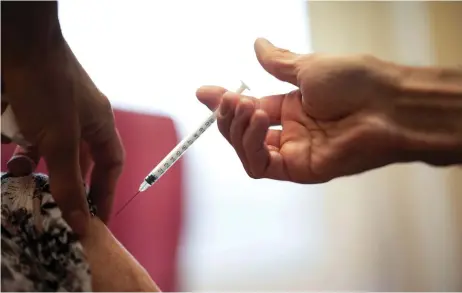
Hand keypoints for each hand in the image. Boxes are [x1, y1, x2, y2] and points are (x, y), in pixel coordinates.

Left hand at [2, 38, 123, 234]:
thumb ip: (69, 182)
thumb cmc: (47, 83)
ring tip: (20, 176)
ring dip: (36, 165)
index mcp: (100, 124)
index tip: (97, 218)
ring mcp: (56, 113)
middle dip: (66, 183)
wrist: (17, 43)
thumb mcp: (59, 140)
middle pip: (80, 162)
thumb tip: (82, 222)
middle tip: (57, 206)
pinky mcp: (32, 108)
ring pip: (51, 151)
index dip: (105, 193)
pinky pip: (30, 136)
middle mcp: (82, 119)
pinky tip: (9, 150)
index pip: (111, 166)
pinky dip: (20, 147)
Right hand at [196, 38, 405, 182]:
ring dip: (236, 129)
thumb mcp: (309, 67)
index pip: (248, 109)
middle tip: (230, 98)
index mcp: (292, 108)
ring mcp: (294, 152)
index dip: (224, 102)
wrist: (388, 104)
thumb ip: (279, 62)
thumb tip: (257, 44)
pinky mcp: (299, 169)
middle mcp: (290, 132)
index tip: (204, 91)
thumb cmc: (357, 82)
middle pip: (242, 133)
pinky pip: (261, 166)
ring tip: (246, 105)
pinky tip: (256, 120)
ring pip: (247, 152)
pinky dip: (250, 144)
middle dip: (228, 116)